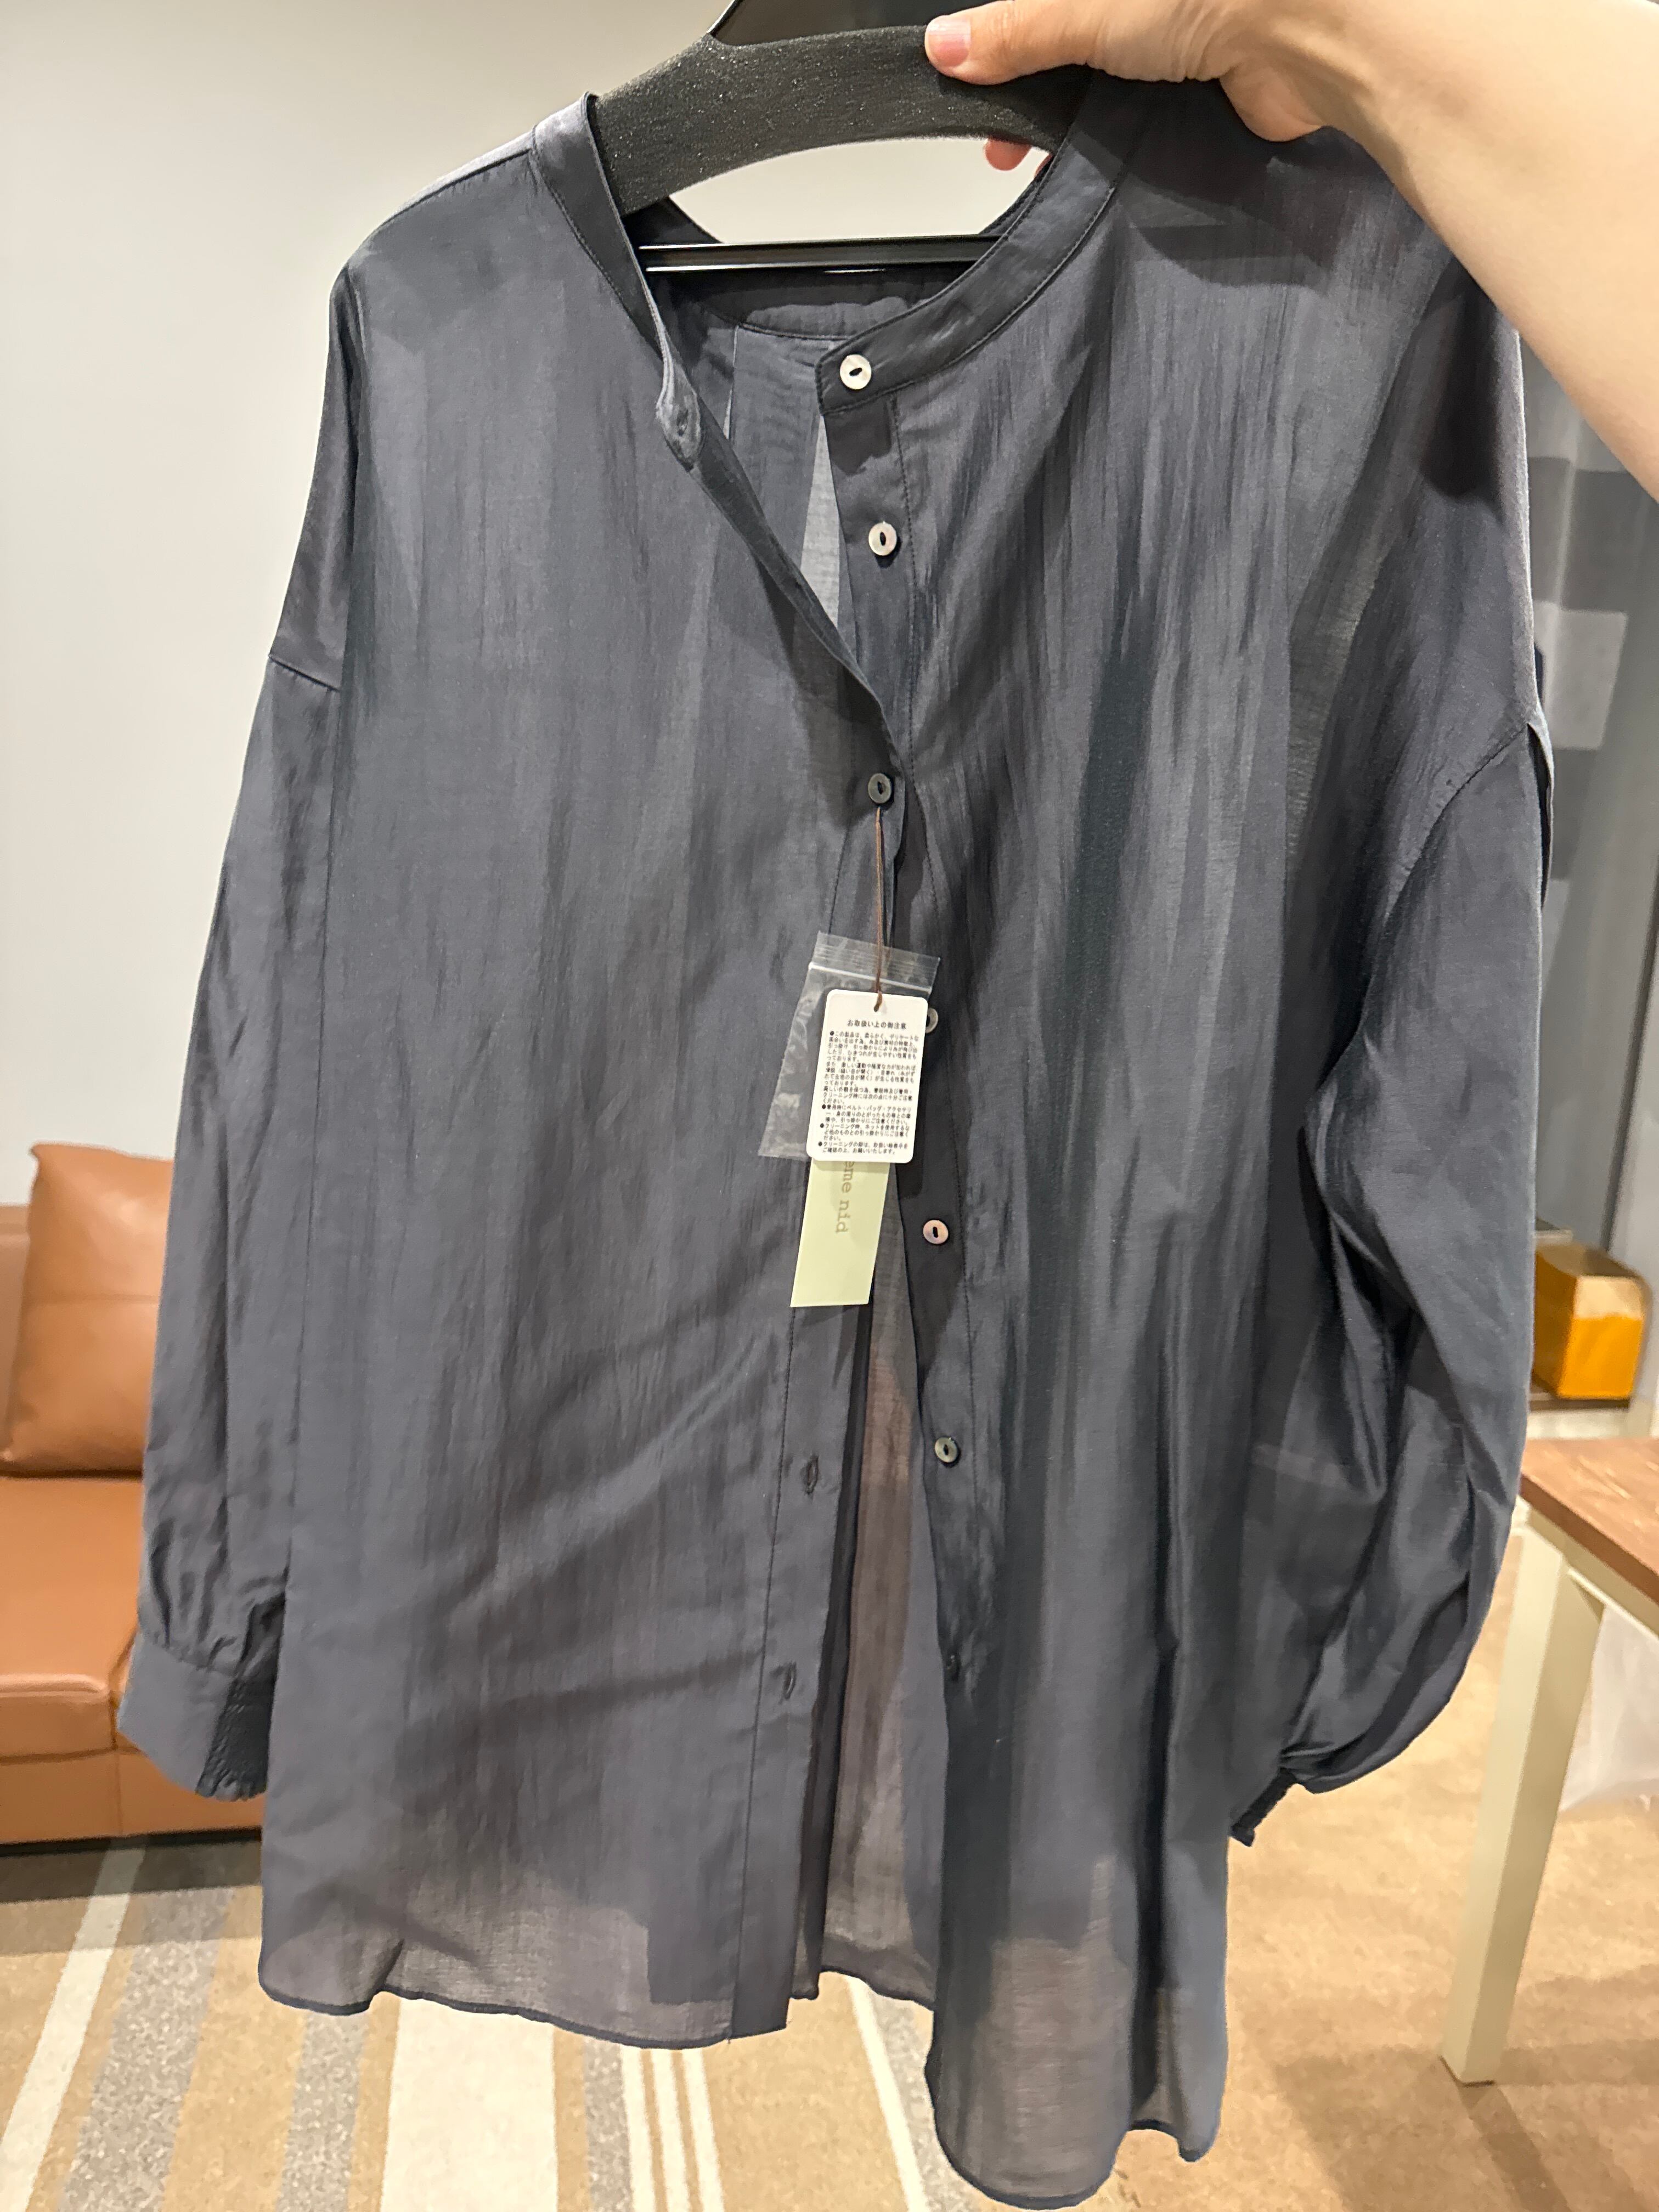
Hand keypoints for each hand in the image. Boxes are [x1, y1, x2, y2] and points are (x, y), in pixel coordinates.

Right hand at [924, 0, 1328, 147]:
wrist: (1313, 38)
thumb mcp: (1087, 9)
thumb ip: (1018, 32)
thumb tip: (947, 45)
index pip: (1042, 10)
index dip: (1003, 47)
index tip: (974, 87)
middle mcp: (1150, 0)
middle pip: (1070, 46)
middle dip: (1033, 96)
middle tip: (1007, 145)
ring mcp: (1182, 35)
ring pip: (1108, 84)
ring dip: (1075, 125)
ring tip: (1048, 159)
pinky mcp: (1208, 83)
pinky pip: (1148, 115)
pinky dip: (1121, 139)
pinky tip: (1103, 158)